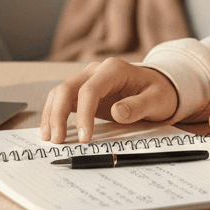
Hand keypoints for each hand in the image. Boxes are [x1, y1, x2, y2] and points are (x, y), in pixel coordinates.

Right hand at [41, 57, 178, 143]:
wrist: (159, 87)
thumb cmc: (159, 93)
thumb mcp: (157, 100)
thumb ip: (138, 106)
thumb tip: (117, 112)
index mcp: (114, 69)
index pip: (90, 90)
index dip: (83, 114)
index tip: (84, 138)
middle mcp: (96, 70)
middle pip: (67, 88)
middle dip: (58, 114)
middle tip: (58, 140)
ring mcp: (88, 79)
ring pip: (60, 92)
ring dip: (52, 114)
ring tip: (50, 138)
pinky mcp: (84, 91)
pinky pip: (64, 99)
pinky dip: (54, 114)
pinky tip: (51, 131)